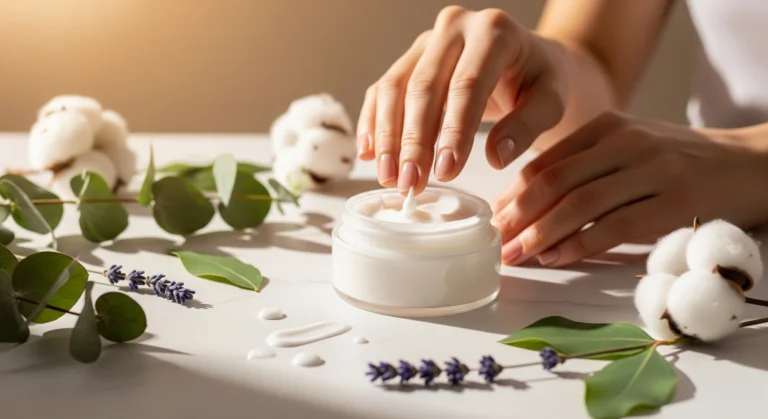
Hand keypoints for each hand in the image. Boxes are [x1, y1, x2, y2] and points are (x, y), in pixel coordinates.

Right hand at [357, 6, 567, 193]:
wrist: (531, 61)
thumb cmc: (542, 81)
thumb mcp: (553, 101)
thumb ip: (528, 125)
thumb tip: (496, 156)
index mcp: (494, 31)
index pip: (467, 85)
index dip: (453, 131)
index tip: (446, 172)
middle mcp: (454, 27)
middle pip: (424, 87)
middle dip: (414, 142)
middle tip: (410, 184)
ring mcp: (427, 42)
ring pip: (394, 88)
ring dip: (388, 137)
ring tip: (391, 178)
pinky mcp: (409, 59)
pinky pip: (382, 89)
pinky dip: (373, 123)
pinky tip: (370, 155)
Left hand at [493, 111, 767, 266]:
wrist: (749, 164)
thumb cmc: (679, 160)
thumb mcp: (629, 147)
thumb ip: (585, 164)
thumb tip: (529, 200)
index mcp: (608, 127)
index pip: (547, 161)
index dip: (514, 193)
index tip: (494, 218)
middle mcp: (626, 143)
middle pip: (556, 182)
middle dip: (519, 216)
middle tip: (497, 241)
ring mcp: (652, 171)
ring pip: (580, 205)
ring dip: (541, 234)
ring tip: (517, 255)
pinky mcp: (674, 202)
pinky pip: (614, 227)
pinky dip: (579, 245)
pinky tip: (557, 257)